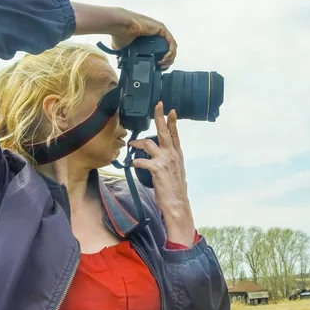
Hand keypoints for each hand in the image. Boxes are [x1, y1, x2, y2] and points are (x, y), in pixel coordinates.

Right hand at [110, 10, 176, 68]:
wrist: (120, 27)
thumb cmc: (119, 34)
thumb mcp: (124, 49)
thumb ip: (125, 55)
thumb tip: (122, 63)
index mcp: (148, 39)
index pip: (161, 51)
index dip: (162, 60)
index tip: (158, 67)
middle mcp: (155, 34)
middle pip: (168, 50)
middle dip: (167, 61)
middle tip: (161, 67)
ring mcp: (159, 31)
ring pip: (171, 47)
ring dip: (170, 58)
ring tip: (163, 64)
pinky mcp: (161, 29)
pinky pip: (171, 42)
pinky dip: (171, 52)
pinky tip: (165, 58)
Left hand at [129, 102, 195, 246]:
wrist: (177, 203)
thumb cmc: (175, 188)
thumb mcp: (176, 170)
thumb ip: (170, 160)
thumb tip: (163, 155)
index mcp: (177, 153)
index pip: (175, 133)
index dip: (172, 121)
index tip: (170, 109)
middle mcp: (172, 154)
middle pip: (164, 131)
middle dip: (160, 117)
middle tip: (158, 106)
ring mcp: (165, 161)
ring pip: (149, 143)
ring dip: (138, 142)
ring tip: (132, 143)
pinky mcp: (156, 169)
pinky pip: (142, 161)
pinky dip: (135, 161)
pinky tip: (132, 164)